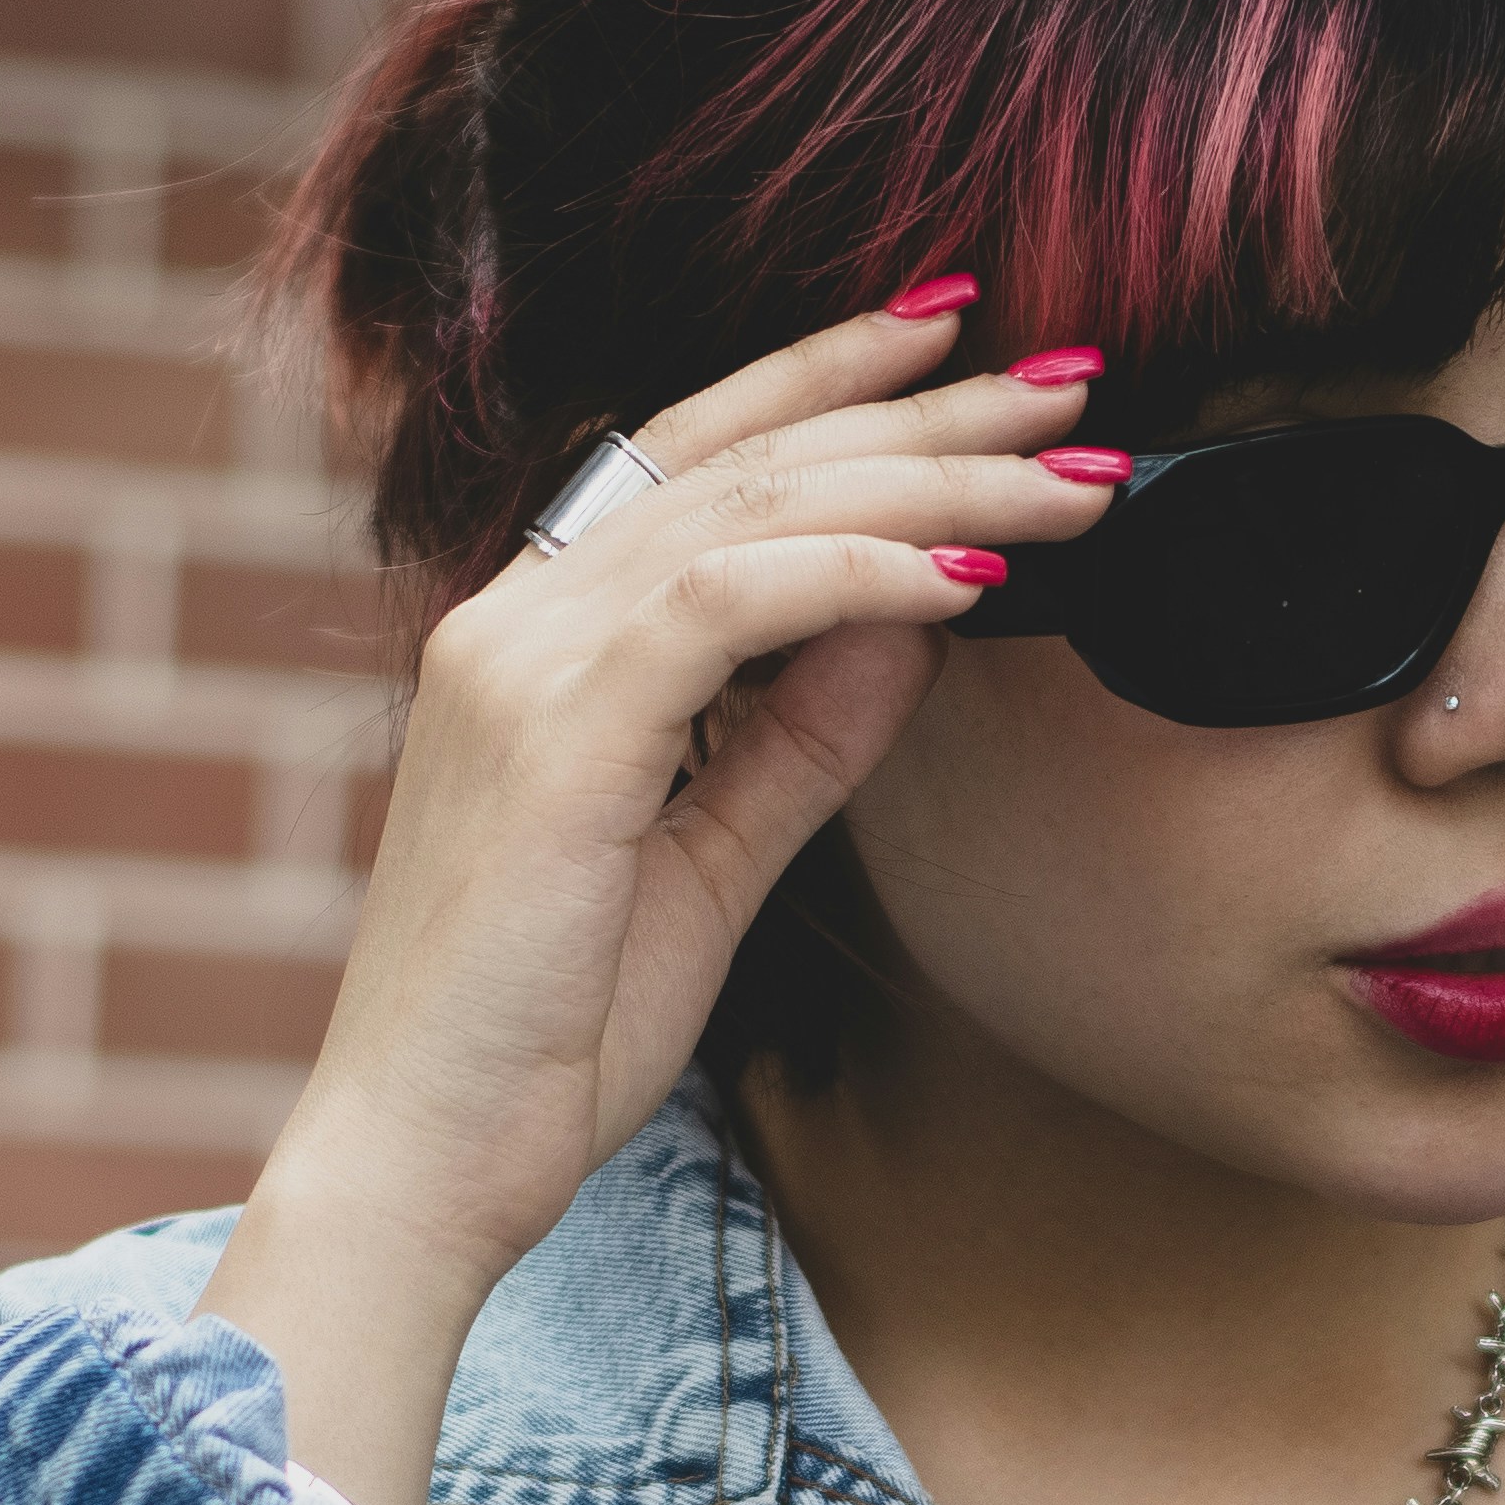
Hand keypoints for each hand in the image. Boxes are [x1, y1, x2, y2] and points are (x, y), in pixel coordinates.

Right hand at [203, 287, 1114, 1504]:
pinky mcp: (550, 730)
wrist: (427, 1161)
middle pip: (745, 456)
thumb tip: (912, 621)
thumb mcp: (712, 862)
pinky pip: (723, 600)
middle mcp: (514, 614)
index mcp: (537, 634)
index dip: (827, 380)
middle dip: (925, 410)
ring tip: (1070, 475)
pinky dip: (854, 573)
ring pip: (751, 506)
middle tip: (1078, 384)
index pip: (696, 453)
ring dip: (930, 479)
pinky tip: (966, 576)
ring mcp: (520, 659)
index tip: (963, 342)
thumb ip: (797, 735)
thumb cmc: (548, 1035)